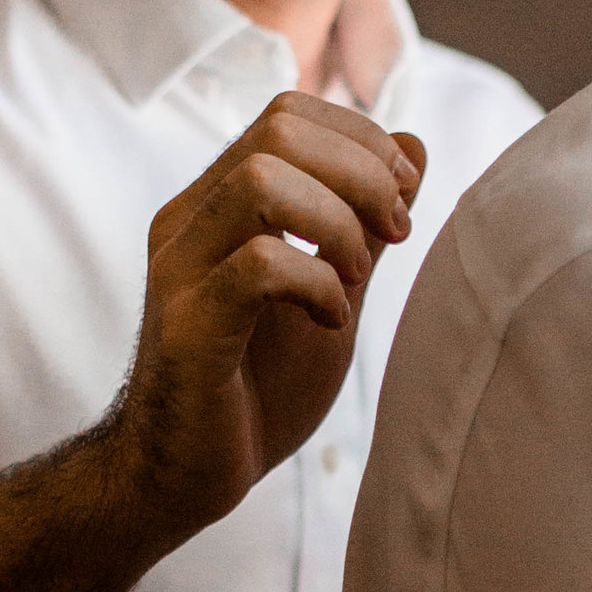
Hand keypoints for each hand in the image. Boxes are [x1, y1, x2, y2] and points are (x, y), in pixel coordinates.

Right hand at [100, 96, 425, 550]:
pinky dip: (315, 282)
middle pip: (278, 129)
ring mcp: (179, 269)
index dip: (360, 140)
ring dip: (336, 224)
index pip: (288, 114)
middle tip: (393, 235)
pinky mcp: (185, 326)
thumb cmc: (255, 389)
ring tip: (356, 279)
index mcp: (217, 203)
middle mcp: (188, 221)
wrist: (186, 477)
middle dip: (360, 173)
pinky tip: (331, 320)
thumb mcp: (330, 290)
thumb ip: (364, 223)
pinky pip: (256, 264)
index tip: (402, 200)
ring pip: (261, 181)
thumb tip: (412, 145)